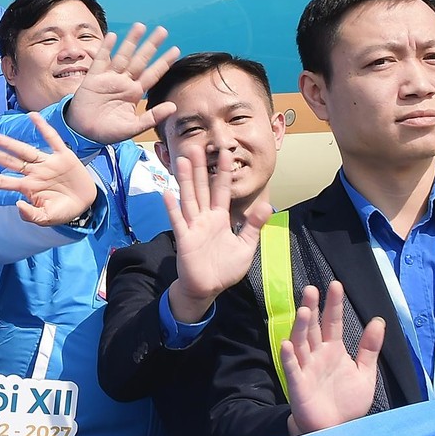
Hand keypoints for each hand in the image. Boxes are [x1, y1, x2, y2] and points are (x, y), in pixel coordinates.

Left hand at [0, 113, 100, 225]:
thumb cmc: (63, 210)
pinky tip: (32, 116)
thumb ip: (32, 215)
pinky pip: (52, 139)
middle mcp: (34, 173)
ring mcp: (47, 163)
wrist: (86, 203)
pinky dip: (43, 128)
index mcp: (27, 187)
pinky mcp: (63, 156)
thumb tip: (17, 205)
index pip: (2, 182)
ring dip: (10, 143)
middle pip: (9, 162)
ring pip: (25, 150)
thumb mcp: (47, 218)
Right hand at [64, 23, 180, 144]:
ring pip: (123, 56)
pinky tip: (113, 36)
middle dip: (151, 45)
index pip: (153, 74)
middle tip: (163, 30)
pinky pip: (101, 60)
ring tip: (141, 26)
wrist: (83, 133)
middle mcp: (124, 82)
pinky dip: (107, 48)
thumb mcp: (133, 128)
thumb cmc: (107, 132)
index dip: (164, 62)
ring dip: (131, 41)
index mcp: (134, 93)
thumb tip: (173, 106)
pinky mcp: (94, 78)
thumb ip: (152, 117)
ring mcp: (109, 78)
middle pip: (140, 60)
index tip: (176, 49)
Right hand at [163, 150, 272, 321]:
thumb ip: (253, 226)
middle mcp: (205, 218)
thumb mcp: (245, 246)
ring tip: (182, 160)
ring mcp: (193, 227)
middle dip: (200, 168)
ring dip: (185, 180)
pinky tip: (167, 193)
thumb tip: (268, 205)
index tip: (226, 152)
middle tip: (197, 147)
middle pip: (202, 188)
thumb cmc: (225, 268)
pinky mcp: (185, 239)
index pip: (222, 190)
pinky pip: (178, 221)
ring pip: (189, 199)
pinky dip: (172, 208)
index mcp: (220, 218)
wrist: (208, 288)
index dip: (223, 172)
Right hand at [282, 282, 383, 434]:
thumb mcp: (365, 373)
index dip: (334, 305)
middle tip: (312, 289)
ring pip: (300, 343)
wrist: (335, 430)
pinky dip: (288, 357)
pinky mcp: (298, 384)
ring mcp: (305, 368)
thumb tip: (379, 320)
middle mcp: (317, 355)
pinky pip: (291, 368)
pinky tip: (287, 344)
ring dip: (300, 327)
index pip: (333, 322)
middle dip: (312, 308)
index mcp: (334, 350)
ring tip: (303, 310)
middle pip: (313, 327)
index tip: (336, 285)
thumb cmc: (347, 402)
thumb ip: (370, 348)